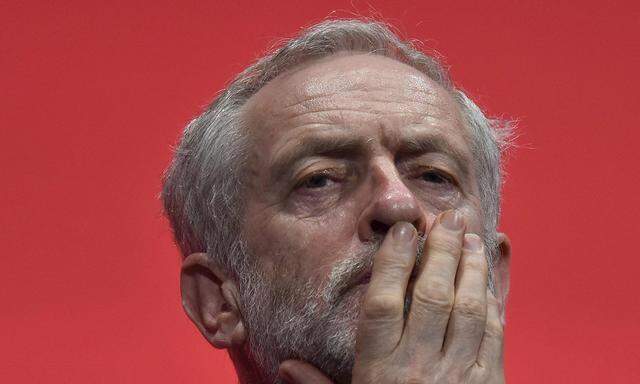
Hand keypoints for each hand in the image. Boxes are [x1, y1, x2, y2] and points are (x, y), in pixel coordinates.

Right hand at [279, 210, 504, 383]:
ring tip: (470, 233)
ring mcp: (458, 376)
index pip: (381, 305)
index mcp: (380, 371)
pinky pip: (493, 334)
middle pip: (430, 296)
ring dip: (470, 267)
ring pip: (467, 309)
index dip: (391, 263)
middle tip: (447, 215)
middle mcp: (419, 368)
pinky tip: (486, 275)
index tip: (401, 232)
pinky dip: (491, 300)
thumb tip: (286, 364)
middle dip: (440, 250)